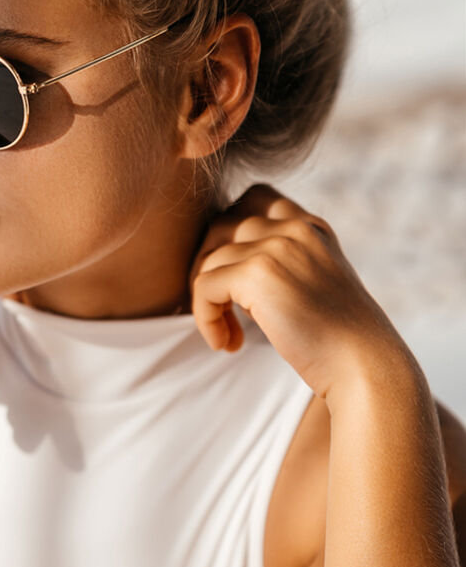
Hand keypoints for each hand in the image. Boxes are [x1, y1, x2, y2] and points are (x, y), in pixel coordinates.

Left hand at [187, 183, 412, 399]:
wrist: (364, 367)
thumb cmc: (337, 339)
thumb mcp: (313, 283)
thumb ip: (281, 262)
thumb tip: (221, 265)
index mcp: (311, 227)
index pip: (255, 199)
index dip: (232, 235)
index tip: (237, 280)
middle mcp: (294, 228)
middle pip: (221, 225)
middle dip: (209, 266)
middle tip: (221, 309)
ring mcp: (276, 246)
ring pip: (208, 261)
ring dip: (207, 301)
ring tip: (228, 336)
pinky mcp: (257, 273)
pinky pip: (203, 286)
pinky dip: (205, 317)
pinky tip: (226, 344)